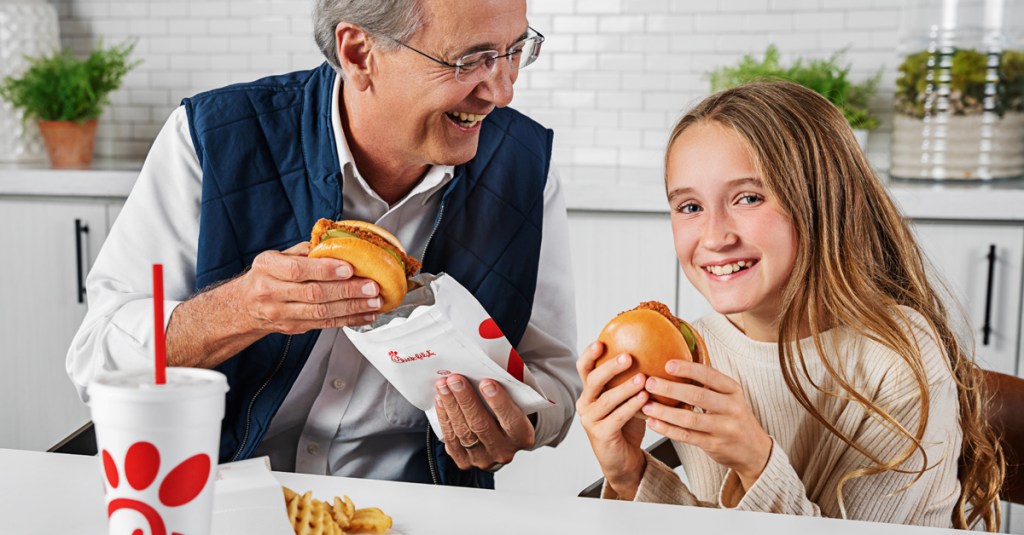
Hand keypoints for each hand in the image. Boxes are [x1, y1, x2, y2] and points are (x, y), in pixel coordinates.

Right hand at [237, 242, 383, 334]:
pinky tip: (365, 315)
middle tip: (370, 286)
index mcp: (268, 268)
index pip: (297, 269)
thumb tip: (337, 243)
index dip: (324, 270)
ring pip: (321, 312)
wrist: (246, 305)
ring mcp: (282, 314)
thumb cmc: (267, 276)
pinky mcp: (295, 328)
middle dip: (347, 290)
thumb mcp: (278, 256)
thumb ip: (306, 250)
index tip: (348, 268)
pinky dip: (349, 320)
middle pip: (314, 293)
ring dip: (353, 307)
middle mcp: (272, 292)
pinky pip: (325, 324)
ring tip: (374, 302)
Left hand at [434, 374, 534, 470]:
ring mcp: (483, 459)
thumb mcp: (516, 402)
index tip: (486, 383)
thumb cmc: (509, 412)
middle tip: (455, 379)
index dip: (498, 402)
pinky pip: (451, 439)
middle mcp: (503, 451)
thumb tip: (483, 374)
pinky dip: (444, 417)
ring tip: (443, 386)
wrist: (502, 438)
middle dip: (466, 400)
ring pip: (463, 432)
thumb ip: (507, 391)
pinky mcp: (464, 461)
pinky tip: (440, 401)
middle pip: (481, 425)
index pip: (511, 420)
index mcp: (522, 436)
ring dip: (450, 406)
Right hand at [575, 341, 648, 499]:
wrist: (623, 459)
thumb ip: (629, 379)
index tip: (601, 342)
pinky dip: (631, 406)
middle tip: (628, 357)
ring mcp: (590, 419)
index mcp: (589, 391)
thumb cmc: (626, 424)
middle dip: (610, 367)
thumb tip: (652, 350)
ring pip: (606, 399)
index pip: (584, 368)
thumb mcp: (626, 398)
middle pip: (593, 380)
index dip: (589, 354)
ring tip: (643, 378)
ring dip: (625, 387)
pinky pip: (617, 417)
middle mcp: (585, 403)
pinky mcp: (600, 434)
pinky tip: (645, 398)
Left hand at [641, 359, 771, 490]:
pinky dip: (667, 429)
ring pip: (690, 419)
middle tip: (650, 382)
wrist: (755, 451)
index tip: (668, 364)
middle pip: (698, 396)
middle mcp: (731, 408)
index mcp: (733, 390)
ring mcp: (724, 428)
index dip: (689, 369)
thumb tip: (674, 366)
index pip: (710, 375)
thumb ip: (709, 385)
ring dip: (665, 412)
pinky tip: (653, 423)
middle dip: (671, 388)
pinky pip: (687, 436)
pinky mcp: (714, 445)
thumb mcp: (730, 397)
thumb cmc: (734, 417)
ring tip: (646, 406)